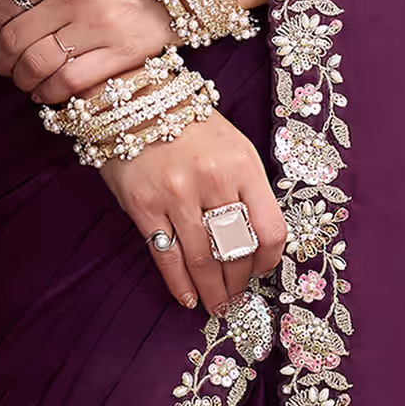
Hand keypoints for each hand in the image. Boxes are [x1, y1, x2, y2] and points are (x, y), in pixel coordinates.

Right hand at [99, 107, 286, 314]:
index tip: (263, 271)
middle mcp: (213, 180)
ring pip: (203, 260)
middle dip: (239, 283)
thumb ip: (247, 188)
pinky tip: (188, 298)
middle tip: (238, 299)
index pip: (270, 229)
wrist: (134, 99)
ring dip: (213, 291)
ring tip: (218, 306)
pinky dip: (179, 284)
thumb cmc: (190, 124)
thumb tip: (255, 242)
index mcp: (243, 164)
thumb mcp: (232, 145)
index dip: (269, 260)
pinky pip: (167, 256)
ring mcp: (176, 195)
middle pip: (236, 250)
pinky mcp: (143, 205)